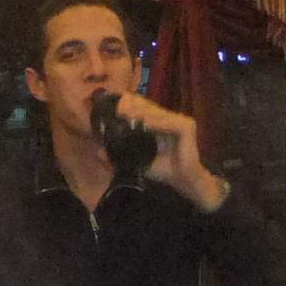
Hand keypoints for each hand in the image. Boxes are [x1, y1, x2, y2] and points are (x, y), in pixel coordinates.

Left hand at [113, 95, 225, 209]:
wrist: (182, 181)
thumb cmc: (161, 169)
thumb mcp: (137, 161)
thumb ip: (119, 156)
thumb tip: (99, 152)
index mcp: (156, 122)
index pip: (141, 107)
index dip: (128, 104)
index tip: (113, 107)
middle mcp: (166, 118)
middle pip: (148, 107)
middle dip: (132, 106)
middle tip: (117, 110)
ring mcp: (178, 120)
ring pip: (157, 113)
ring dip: (141, 113)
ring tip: (126, 113)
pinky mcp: (187, 126)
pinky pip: (170, 122)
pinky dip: (157, 122)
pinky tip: (144, 123)